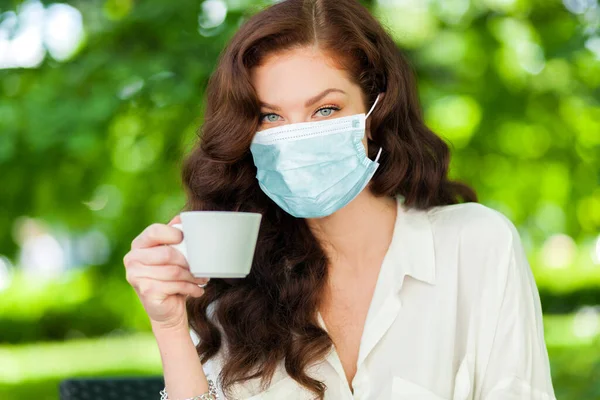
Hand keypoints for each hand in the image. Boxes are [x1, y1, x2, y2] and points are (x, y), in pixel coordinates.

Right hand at [123, 215, 208, 329]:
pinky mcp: (145, 290)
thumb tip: (182, 217)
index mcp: (138, 245)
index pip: (154, 231)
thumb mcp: (173, 255)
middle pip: (167, 253)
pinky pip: (174, 285)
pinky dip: (190, 288)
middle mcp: (132, 259)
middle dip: (188, 261)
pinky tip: (197, 290)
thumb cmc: (171, 279)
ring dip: (192, 276)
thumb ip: (174, 235)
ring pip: (173, 271)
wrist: (166, 309)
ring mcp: (135, 276)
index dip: (174, 234)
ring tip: (201, 279)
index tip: (187, 240)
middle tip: (200, 267)